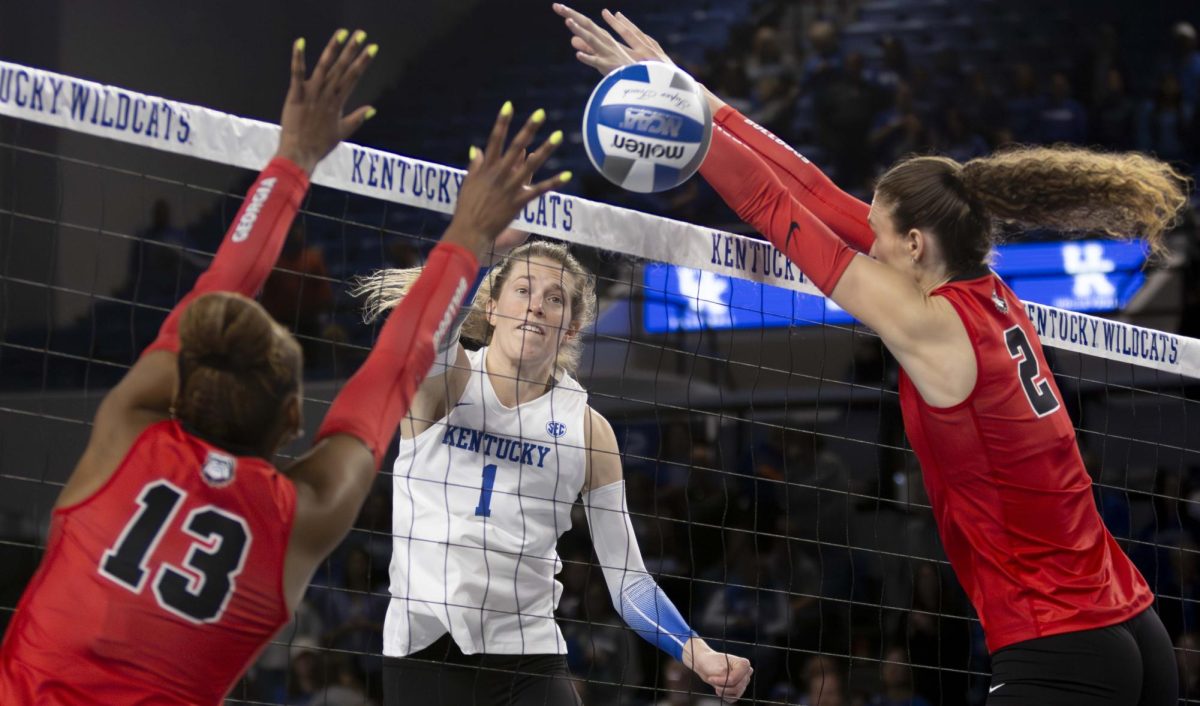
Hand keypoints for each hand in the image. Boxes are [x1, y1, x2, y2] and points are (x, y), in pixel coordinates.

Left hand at [276, 29, 376, 174]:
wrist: (300, 153)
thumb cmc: (320, 145)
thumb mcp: (342, 132)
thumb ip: (357, 118)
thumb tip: (372, 108)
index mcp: (338, 102)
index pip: (353, 77)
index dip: (363, 62)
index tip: (372, 48)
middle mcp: (327, 95)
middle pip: (342, 68)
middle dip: (352, 50)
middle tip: (361, 34)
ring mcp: (311, 94)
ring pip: (324, 67)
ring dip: (332, 49)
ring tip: (341, 34)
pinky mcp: (296, 95)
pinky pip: (297, 74)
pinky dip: (298, 58)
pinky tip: (300, 42)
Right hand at [443, 104, 565, 259]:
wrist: (470, 229)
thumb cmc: (467, 207)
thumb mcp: (468, 183)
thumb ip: (475, 165)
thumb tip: (476, 148)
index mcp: (486, 167)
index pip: (494, 139)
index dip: (501, 122)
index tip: (509, 106)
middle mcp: (499, 174)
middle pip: (516, 146)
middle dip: (529, 129)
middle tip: (540, 113)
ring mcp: (510, 187)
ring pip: (531, 165)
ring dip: (546, 149)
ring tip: (558, 135)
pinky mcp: (519, 202)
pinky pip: (540, 190)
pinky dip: (554, 183)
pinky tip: (568, 175)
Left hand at [553, 3, 646, 74]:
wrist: (640, 81)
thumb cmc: (620, 67)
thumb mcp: (601, 54)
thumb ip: (587, 47)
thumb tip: (573, 39)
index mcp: (603, 37)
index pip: (584, 23)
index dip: (571, 14)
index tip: (557, 6)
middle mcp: (605, 41)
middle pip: (587, 25)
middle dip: (572, 15)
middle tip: (556, 6)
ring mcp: (607, 53)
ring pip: (592, 40)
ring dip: (580, 30)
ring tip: (567, 21)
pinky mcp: (609, 67)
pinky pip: (597, 62)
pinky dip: (588, 58)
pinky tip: (578, 55)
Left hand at [682, 638, 752, 702]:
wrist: (705, 664)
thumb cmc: (711, 662)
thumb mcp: (719, 669)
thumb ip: (728, 678)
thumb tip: (732, 686)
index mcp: (744, 664)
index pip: (735, 678)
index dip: (723, 681)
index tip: (713, 678)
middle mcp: (746, 673)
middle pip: (737, 687)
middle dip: (723, 686)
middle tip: (713, 681)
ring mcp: (743, 681)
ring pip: (737, 693)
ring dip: (724, 691)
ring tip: (716, 686)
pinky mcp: (738, 688)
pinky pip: (734, 698)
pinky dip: (725, 695)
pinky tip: (720, 688)